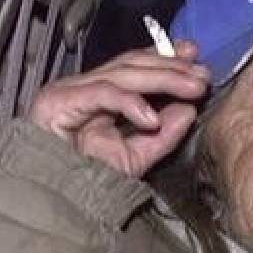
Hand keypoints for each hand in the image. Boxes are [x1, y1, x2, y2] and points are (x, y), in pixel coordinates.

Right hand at [27, 40, 210, 177]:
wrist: (50, 196)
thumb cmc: (85, 179)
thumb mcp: (135, 158)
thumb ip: (162, 136)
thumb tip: (189, 111)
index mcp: (101, 95)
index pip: (135, 65)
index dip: (165, 57)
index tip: (195, 55)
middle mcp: (86, 87)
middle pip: (133, 64)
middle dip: (171, 65)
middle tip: (203, 73)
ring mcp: (70, 90)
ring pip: (123, 74)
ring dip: (162, 78)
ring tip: (193, 87)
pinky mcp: (59, 101)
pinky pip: (102, 94)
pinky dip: (129, 103)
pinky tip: (151, 118)